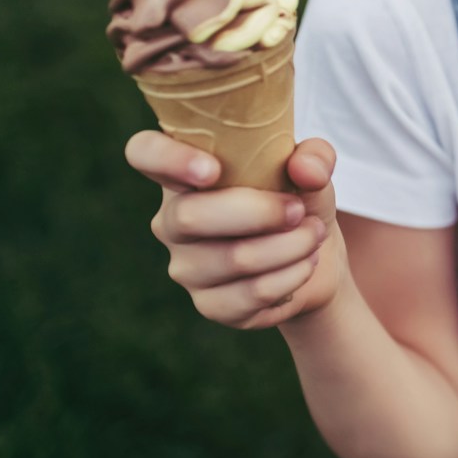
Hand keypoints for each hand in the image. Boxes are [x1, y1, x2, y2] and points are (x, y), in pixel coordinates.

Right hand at [126, 132, 349, 329]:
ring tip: (313, 234)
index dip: (167, 159)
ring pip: (233, 258)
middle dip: (259, 213)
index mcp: (185, 172)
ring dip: (290, 246)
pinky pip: (251, 293)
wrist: (314, 255)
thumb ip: (314, 157)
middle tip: (299, 210)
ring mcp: (186, 266)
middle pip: (189, 216)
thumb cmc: (298, 198)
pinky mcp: (209, 304)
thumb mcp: (311, 168)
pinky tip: (306, 262)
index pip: (144, 152)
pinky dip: (293, 274)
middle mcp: (172, 219)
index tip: (211, 170)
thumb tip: (305, 170)